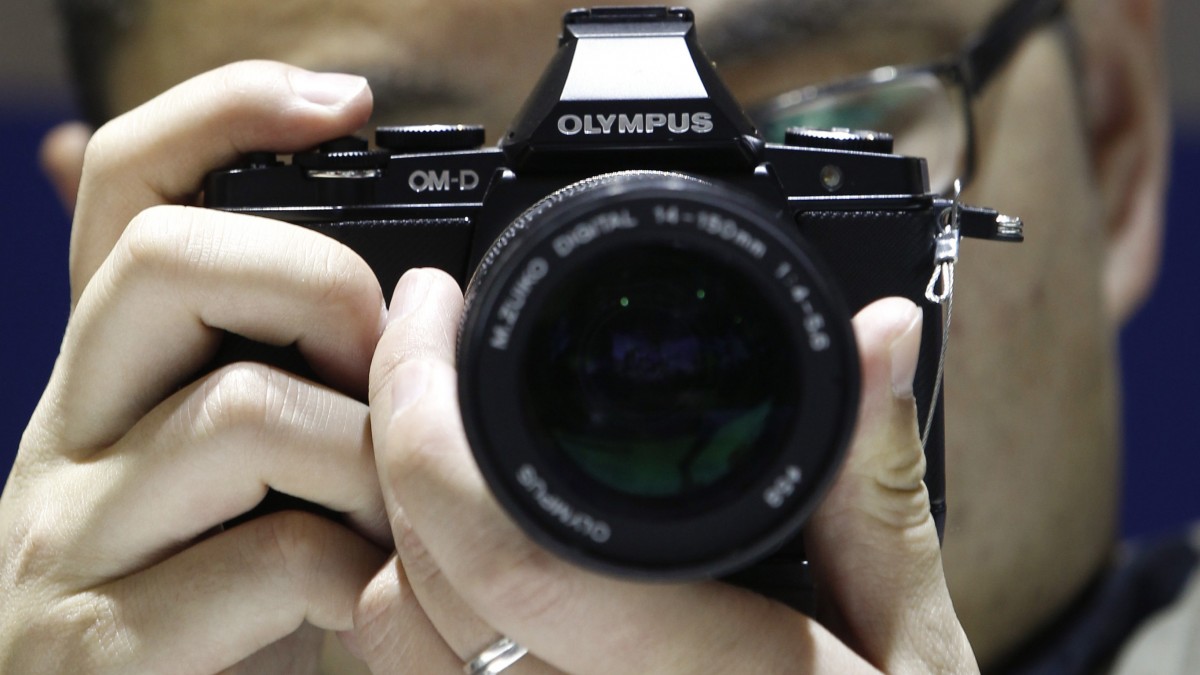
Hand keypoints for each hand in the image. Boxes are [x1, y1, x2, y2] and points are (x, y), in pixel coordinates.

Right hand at [1, 62, 392, 672]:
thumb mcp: (266, 465)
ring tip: (390, 518)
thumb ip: (310, 380)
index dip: (224, 115)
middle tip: (385, 368)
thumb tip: (418, 303)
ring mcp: (69, 537)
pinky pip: (269, 558)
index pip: (127, 187)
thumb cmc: (227, 594)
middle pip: (166, 262)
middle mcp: (70, 430)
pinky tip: (367, 601)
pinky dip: (356, 573)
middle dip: (321, 287)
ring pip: (243, 414)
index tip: (345, 106)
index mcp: (116, 368)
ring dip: (367, 460)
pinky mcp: (99, 642)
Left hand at [347, 268, 977, 673]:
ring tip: (436, 433)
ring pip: (388, 633)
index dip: (434, 420)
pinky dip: (404, 598)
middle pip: (417, 577)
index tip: (439, 314)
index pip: (505, 559)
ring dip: (392, 519)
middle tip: (427, 342)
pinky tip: (451, 547)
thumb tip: (875, 332)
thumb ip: (878, 488)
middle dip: (397, 435)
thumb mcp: (912, 643)